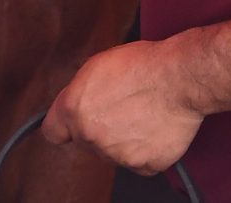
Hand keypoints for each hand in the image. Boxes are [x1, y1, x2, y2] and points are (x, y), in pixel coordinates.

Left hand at [40, 39, 202, 176]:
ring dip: (122, 140)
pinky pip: (139, 163)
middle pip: (86, 142)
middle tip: (121, 109)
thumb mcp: (95, 67)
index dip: (65, 127)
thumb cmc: (141, 65)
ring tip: (141, 114)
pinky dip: (146, 151)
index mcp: (73, 109)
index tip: (72, 125)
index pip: (52, 132)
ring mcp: (117, 154)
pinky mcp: (144, 165)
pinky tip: (154, 128)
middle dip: (98, 129)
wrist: (178, 78)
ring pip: (113, 154)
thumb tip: (73, 107)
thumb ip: (77, 94)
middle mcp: (91, 135)